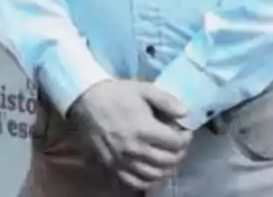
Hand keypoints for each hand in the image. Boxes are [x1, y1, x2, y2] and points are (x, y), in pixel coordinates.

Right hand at [69, 80, 192, 189]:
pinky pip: (134, 182)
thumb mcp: (144, 89)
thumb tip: (185, 114)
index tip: (184, 131)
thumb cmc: (117, 94)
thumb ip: (167, 101)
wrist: (86, 102)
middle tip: (178, 144)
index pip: (176, 143)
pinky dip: (147, 180)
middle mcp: (135, 149)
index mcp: (145, 129)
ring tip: (167, 156)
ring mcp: (123, 161)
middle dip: (179, 153)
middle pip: (168, 160)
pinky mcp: (112, 167)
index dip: (186, 138)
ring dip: (166, 167)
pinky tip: (151, 170)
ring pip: (154, 174)